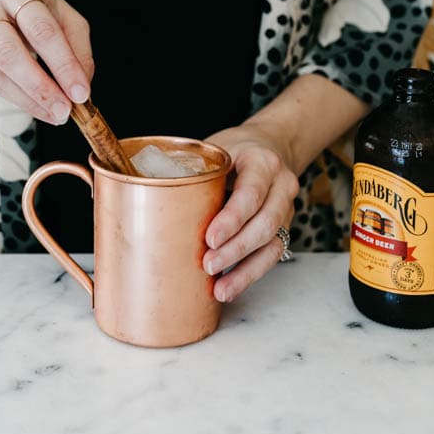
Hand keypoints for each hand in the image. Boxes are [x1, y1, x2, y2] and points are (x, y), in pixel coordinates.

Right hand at [0, 0, 93, 124]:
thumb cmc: (33, 8)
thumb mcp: (61, 14)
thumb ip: (77, 45)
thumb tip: (82, 82)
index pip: (41, 30)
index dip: (63, 64)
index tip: (81, 92)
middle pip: (10, 52)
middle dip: (41, 87)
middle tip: (64, 109)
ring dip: (29, 99)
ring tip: (54, 113)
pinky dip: (18, 99)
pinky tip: (38, 107)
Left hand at [203, 123, 298, 302]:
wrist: (269, 145)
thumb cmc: (235, 148)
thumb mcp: (216, 149)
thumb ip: (195, 170)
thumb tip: (147, 194)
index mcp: (262, 161)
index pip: (251, 192)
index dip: (232, 218)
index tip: (210, 238)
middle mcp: (281, 185)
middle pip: (265, 223)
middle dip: (236, 249)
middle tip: (208, 264)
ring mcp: (285, 208)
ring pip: (272, 244)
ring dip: (245, 270)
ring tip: (220, 288)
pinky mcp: (283, 227)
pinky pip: (272, 255)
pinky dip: (251, 274)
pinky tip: (230, 287)